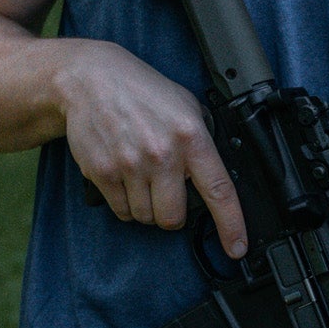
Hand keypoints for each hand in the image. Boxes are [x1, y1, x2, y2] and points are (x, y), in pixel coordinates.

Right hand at [54, 39, 247, 257]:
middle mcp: (162, 154)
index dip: (231, 225)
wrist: (91, 80)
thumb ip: (202, 139)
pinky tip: (125, 179)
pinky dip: (125, 204)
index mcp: (191, 137)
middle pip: (173, 217)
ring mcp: (131, 165)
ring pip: (146, 217)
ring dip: (146, 208)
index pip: (219, 190)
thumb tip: (215, 175)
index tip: (237, 247)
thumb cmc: (141, 92)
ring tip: (141, 177)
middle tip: (166, 192)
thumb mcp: (185, 105)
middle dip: (172, 213)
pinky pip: (121, 211)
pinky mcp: (103, 173)